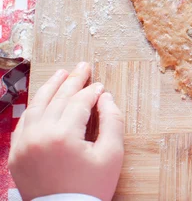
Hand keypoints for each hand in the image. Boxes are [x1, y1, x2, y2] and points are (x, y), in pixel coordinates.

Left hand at [9, 62, 124, 200]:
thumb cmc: (91, 188)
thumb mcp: (112, 155)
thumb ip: (112, 121)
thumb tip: (105, 98)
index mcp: (63, 136)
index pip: (79, 102)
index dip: (92, 92)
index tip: (101, 86)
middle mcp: (39, 136)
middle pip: (57, 99)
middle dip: (73, 81)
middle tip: (83, 66)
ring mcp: (23, 145)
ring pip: (37, 106)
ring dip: (50, 88)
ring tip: (61, 74)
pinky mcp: (15, 155)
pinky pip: (24, 123)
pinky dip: (35, 108)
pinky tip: (43, 99)